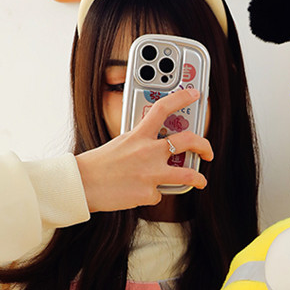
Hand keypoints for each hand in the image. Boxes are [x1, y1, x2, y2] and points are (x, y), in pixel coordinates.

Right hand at [76, 90, 213, 211]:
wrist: (82, 184)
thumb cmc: (98, 164)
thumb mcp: (121, 143)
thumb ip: (141, 142)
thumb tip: (157, 146)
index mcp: (139, 135)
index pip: (163, 108)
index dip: (182, 98)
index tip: (194, 94)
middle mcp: (148, 152)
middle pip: (188, 141)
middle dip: (204, 146)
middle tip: (207, 151)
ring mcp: (151, 173)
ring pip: (186, 174)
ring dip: (198, 178)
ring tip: (201, 181)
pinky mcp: (148, 193)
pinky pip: (158, 194)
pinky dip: (151, 194)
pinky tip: (137, 193)